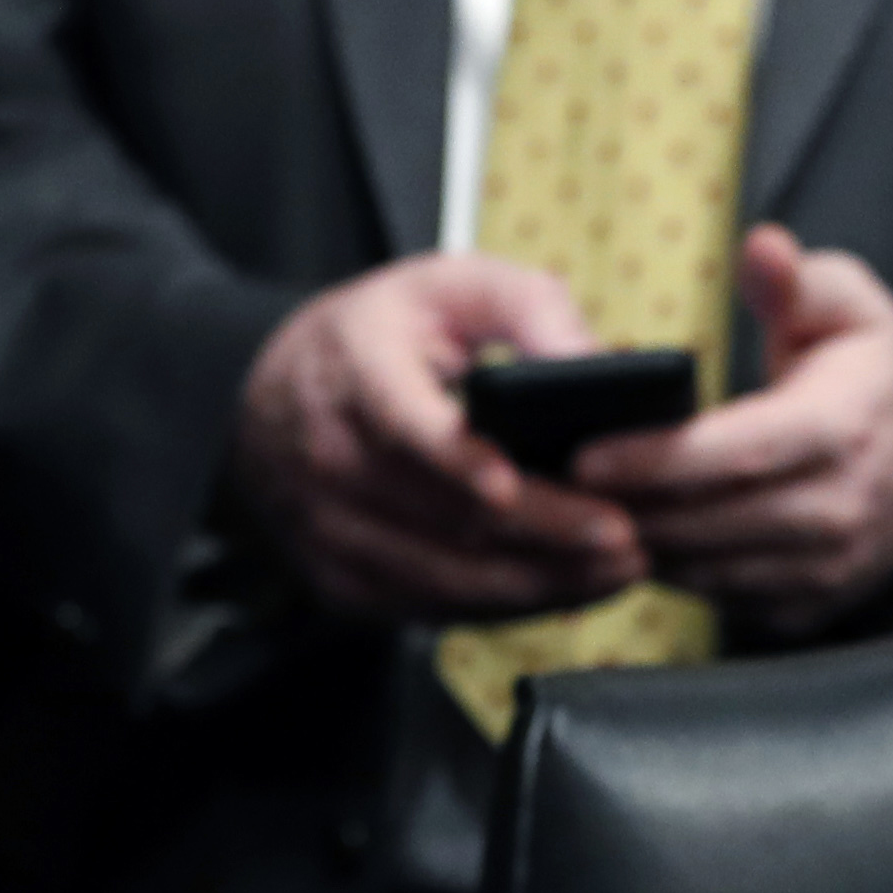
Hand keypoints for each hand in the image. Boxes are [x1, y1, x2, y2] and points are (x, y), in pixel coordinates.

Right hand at [232, 256, 645, 623]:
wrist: (267, 399)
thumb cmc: (376, 339)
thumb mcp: (446, 284)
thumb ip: (528, 304)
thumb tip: (596, 361)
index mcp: (355, 371)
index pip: (403, 425)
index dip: (457, 461)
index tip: (514, 486)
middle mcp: (329, 458)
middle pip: (443, 516)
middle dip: (544, 535)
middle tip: (626, 539)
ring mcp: (330, 529)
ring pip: (443, 575)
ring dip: (538, 583)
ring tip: (617, 571)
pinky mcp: (340, 580)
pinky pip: (431, 607)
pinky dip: (505, 606)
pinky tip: (564, 589)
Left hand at [578, 227, 892, 633]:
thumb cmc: (861, 373)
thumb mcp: (843, 306)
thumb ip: (794, 277)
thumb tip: (762, 245)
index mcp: (847, 430)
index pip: (739, 453)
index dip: (658, 460)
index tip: (585, 456)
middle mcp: (847, 510)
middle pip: (713, 520)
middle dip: (629, 508)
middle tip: (554, 490)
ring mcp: (830, 569)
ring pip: (709, 569)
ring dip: (640, 545)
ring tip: (576, 514)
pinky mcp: (809, 607)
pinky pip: (720, 598)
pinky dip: (669, 573)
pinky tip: (628, 537)